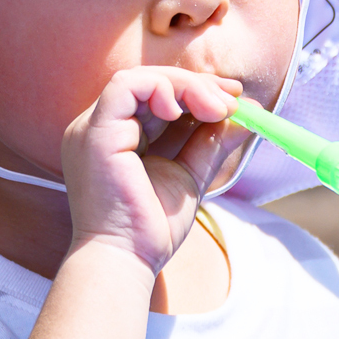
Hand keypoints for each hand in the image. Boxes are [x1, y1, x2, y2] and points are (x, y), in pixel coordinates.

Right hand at [59, 67, 241, 272]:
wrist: (129, 259)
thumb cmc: (152, 228)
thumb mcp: (190, 176)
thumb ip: (210, 144)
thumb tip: (245, 117)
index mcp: (118, 137)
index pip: (158, 96)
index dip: (197, 90)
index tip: (234, 99)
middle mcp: (101, 128)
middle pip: (151, 83)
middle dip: (197, 85)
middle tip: (233, 101)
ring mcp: (93, 128)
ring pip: (141, 78)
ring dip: (186, 86)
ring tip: (218, 109)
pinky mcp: (94, 132)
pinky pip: (126, 86)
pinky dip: (161, 89)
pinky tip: (183, 110)